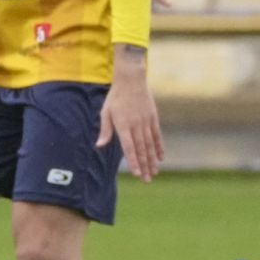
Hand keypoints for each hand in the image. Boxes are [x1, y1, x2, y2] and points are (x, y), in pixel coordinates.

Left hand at [97, 48, 163, 182]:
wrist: (131, 80)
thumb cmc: (115, 97)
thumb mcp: (106, 112)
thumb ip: (105, 130)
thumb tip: (99, 146)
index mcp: (122, 125)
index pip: (128, 147)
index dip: (133, 161)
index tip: (137, 173)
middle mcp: (136, 125)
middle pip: (141, 149)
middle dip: (144, 166)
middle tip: (147, 180)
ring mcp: (146, 122)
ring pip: (150, 145)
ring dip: (152, 160)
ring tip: (154, 173)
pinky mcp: (153, 118)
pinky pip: (157, 135)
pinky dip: (159, 147)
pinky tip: (161, 158)